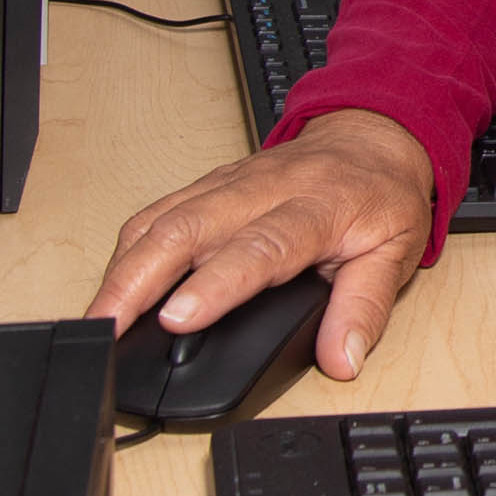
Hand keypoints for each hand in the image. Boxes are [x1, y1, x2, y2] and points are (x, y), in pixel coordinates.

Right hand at [85, 110, 437, 379]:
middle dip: (139, 279)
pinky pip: (160, 210)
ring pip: (163, 217)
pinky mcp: (211, 184)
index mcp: (316, 207)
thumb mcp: (397, 253)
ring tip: (99, 317)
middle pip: (188, 227)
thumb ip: (366, 308)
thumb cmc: (382, 195)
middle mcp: (265, 190)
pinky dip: (130, 247)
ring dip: (125, 267)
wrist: (373, 137)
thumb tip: (341, 359)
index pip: (259, 247)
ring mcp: (232, 183)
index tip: (177, 319)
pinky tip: (114, 281)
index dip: (215, 284)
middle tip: (108, 328)